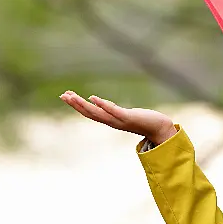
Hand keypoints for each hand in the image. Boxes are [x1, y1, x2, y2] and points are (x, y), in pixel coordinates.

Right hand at [59, 91, 175, 144]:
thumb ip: (114, 111)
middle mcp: (112, 121)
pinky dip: (102, 104)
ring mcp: (119, 120)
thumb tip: (103, 104)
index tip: (65, 96)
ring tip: (71, 96)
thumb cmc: (144, 121)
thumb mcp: (126, 114)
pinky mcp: (128, 117)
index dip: (77, 105)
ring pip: (96, 113)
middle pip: (89, 113)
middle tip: (62, 95)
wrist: (160, 128)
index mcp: (110, 120)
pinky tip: (92, 97)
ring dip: (82, 105)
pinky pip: (112, 110)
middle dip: (75, 104)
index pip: (89, 113)